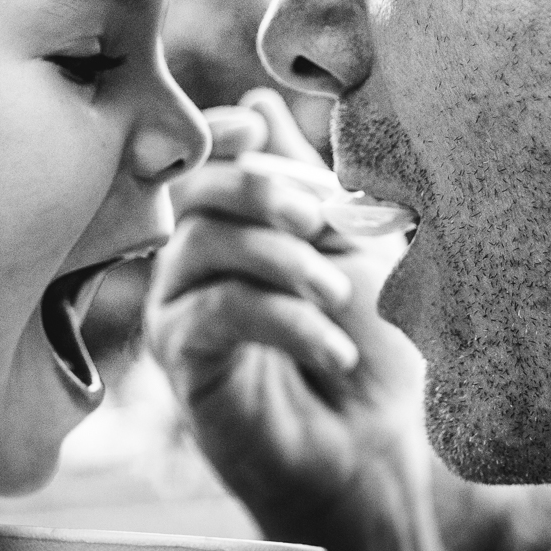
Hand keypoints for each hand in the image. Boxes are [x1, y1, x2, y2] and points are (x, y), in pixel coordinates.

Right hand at [146, 86, 429, 533]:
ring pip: (203, 245)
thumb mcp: (355, 251)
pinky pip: (217, 311)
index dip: (219, 135)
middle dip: (259, 190)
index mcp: (233, 224)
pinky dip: (283, 320)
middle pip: (195, 191)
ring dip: (283, 261)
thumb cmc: (370, 348)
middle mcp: (192, 260)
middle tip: (318, 219)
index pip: (204, 158)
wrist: (370, 452)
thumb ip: (311, 184)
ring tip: (339, 298)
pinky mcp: (183, 361)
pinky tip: (331, 350)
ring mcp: (180, 308)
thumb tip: (258, 98)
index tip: (254, 128)